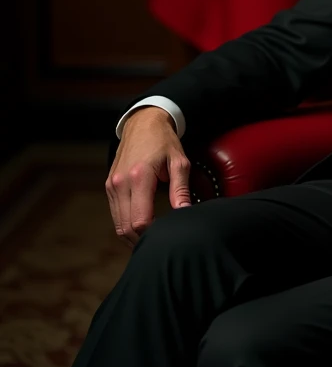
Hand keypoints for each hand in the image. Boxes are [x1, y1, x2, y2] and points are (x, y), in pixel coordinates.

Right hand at [105, 107, 190, 247]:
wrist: (142, 123)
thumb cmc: (164, 142)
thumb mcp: (179, 162)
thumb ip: (181, 189)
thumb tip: (185, 213)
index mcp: (139, 177)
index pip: (140, 220)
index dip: (154, 233)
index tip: (169, 234)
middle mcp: (120, 184)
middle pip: (126, 228)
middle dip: (143, 240)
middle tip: (162, 243)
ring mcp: (111, 186)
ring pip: (118, 225)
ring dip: (133, 236)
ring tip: (154, 238)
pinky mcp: (109, 186)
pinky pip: (115, 215)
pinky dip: (127, 225)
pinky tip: (142, 228)